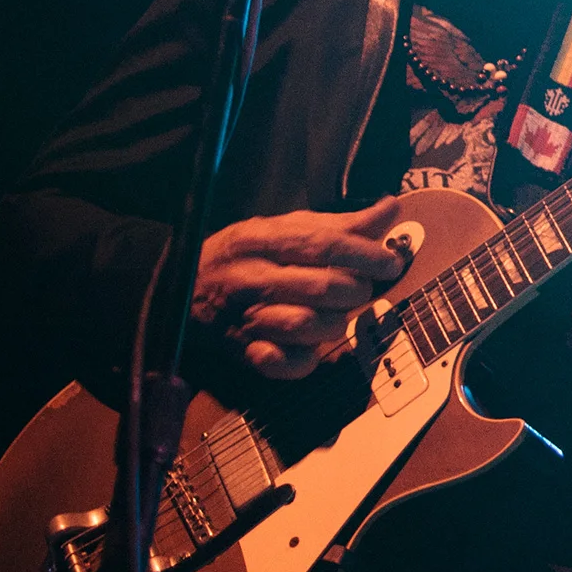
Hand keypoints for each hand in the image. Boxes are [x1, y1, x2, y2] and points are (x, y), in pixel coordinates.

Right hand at [191, 198, 407, 378]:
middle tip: (360, 288)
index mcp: (263, 240)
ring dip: (334, 323)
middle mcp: (252, 278)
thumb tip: (389, 209)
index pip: (325, 245)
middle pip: (321, 287)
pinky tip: (312, 347)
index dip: (365, 255)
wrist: (179, 287)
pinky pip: (281, 363)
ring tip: (335, 315)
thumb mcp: (284, 227)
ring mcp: (244, 317)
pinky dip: (304, 360)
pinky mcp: (241, 351)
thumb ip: (339, 223)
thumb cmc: (245, 253)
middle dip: (354, 290)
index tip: (392, 262)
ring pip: (306, 325)